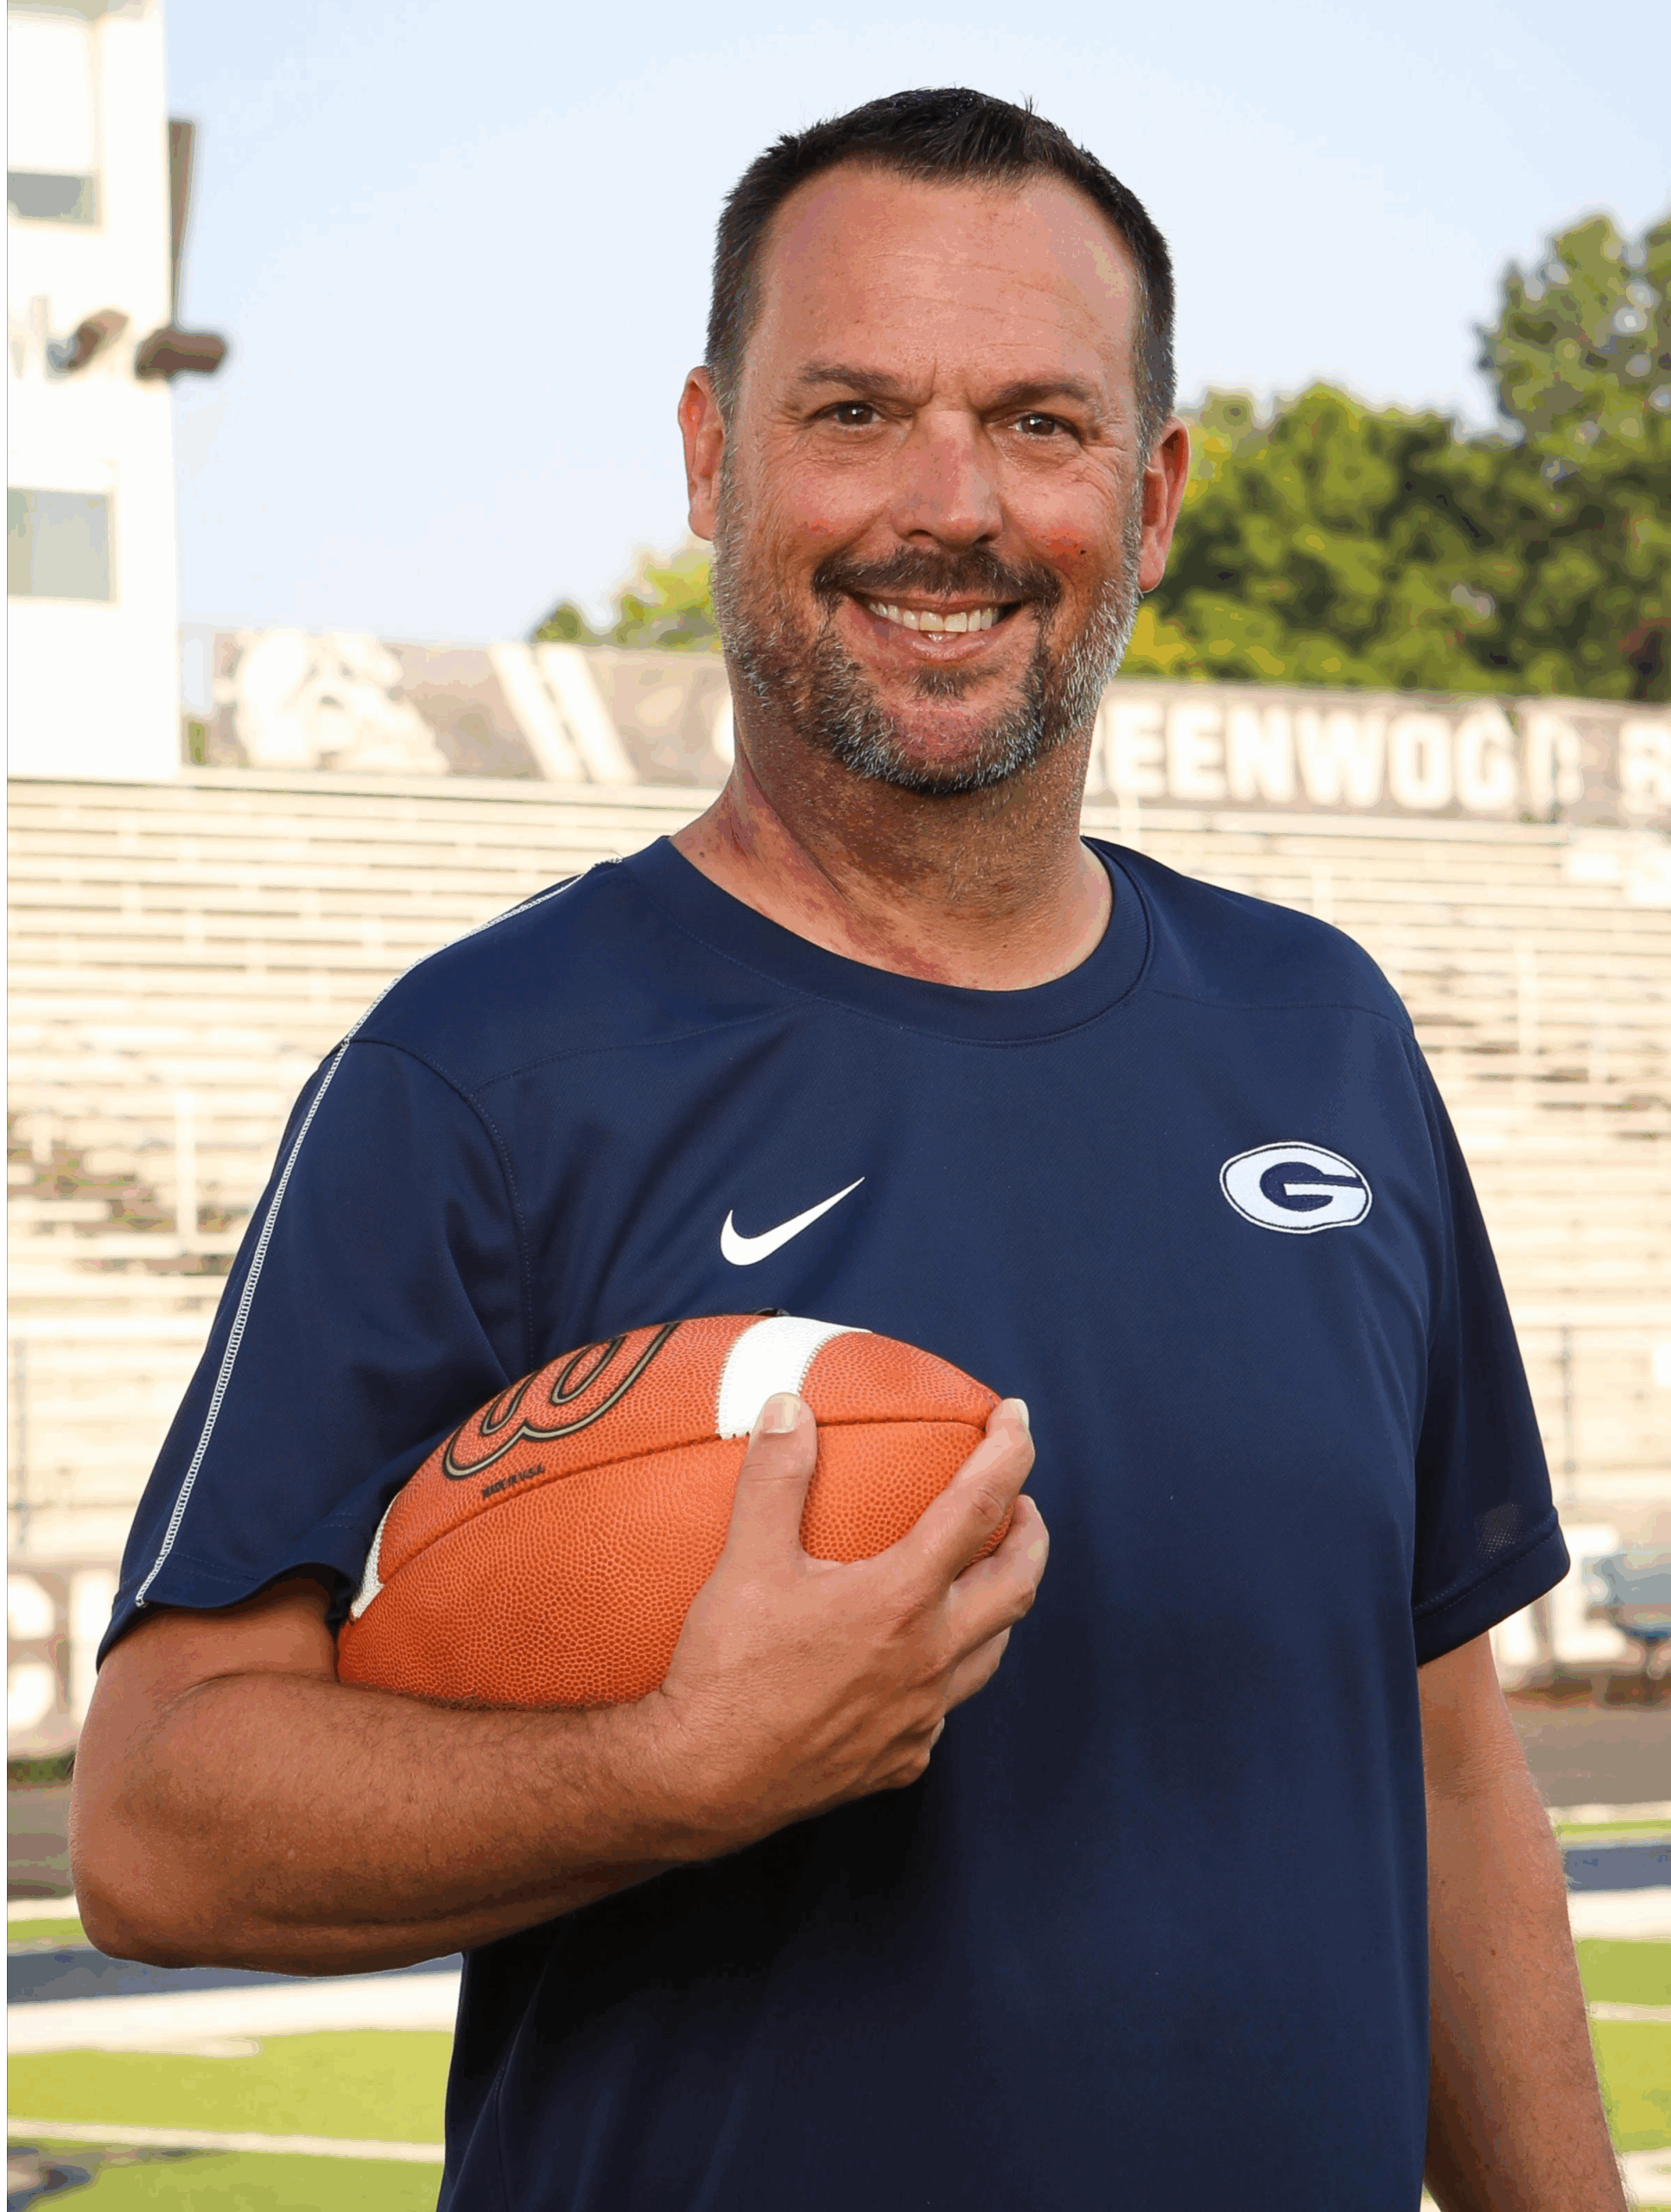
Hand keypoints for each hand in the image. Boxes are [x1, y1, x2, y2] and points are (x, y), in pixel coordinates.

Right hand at [643, 1393, 1045, 1855]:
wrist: (704, 1781)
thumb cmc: (726, 1670)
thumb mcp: (745, 1561)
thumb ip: (775, 1477)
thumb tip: (789, 1407)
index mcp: (902, 1599)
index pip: (980, 1507)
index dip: (1009, 1453)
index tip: (1017, 1417)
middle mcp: (929, 1658)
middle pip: (1017, 1583)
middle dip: (1029, 1534)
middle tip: (1018, 1504)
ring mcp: (921, 1717)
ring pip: (992, 1651)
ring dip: (1000, 1603)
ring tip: (980, 1575)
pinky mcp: (900, 1760)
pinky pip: (945, 1707)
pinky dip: (948, 1669)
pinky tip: (917, 1662)